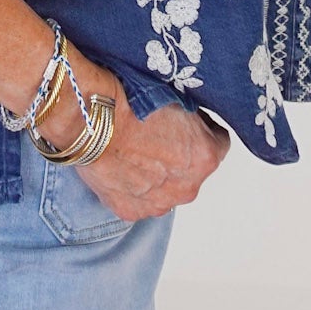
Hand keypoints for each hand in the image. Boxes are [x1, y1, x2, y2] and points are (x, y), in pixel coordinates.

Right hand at [42, 61, 229, 220]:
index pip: (218, 144)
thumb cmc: (132, 102)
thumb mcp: (179, 98)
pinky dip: (133, 186)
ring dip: (157, 174)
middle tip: (156, 135)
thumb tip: (194, 120)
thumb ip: (193, 119)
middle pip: (192, 170)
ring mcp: (159, 203)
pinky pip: (139, 199)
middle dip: (179, 155)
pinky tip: (121, 164)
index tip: (187, 123)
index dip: (202, 130)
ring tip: (135, 150)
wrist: (92, 117)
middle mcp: (187, 187)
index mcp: (205, 157)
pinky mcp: (131, 211)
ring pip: (166, 188)